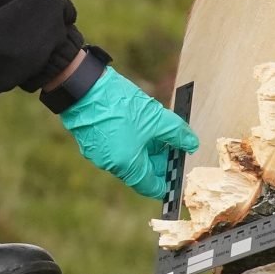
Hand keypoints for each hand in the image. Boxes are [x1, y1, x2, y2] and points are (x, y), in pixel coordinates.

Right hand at [55, 65, 199, 196]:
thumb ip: (177, 134)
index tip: (180, 170)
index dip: (169, 180)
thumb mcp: (156, 119)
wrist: (82, 87)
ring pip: (129, 157)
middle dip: (159, 159)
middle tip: (174, 143)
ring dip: (145, 148)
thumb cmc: (119, 106)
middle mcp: (111, 165)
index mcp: (126, 166)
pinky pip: (116, 147)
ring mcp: (99, 153)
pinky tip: (138, 123)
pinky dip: (130, 140)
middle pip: (141, 171)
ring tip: (157, 129)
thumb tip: (192, 144)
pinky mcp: (91, 139)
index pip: (152, 187)